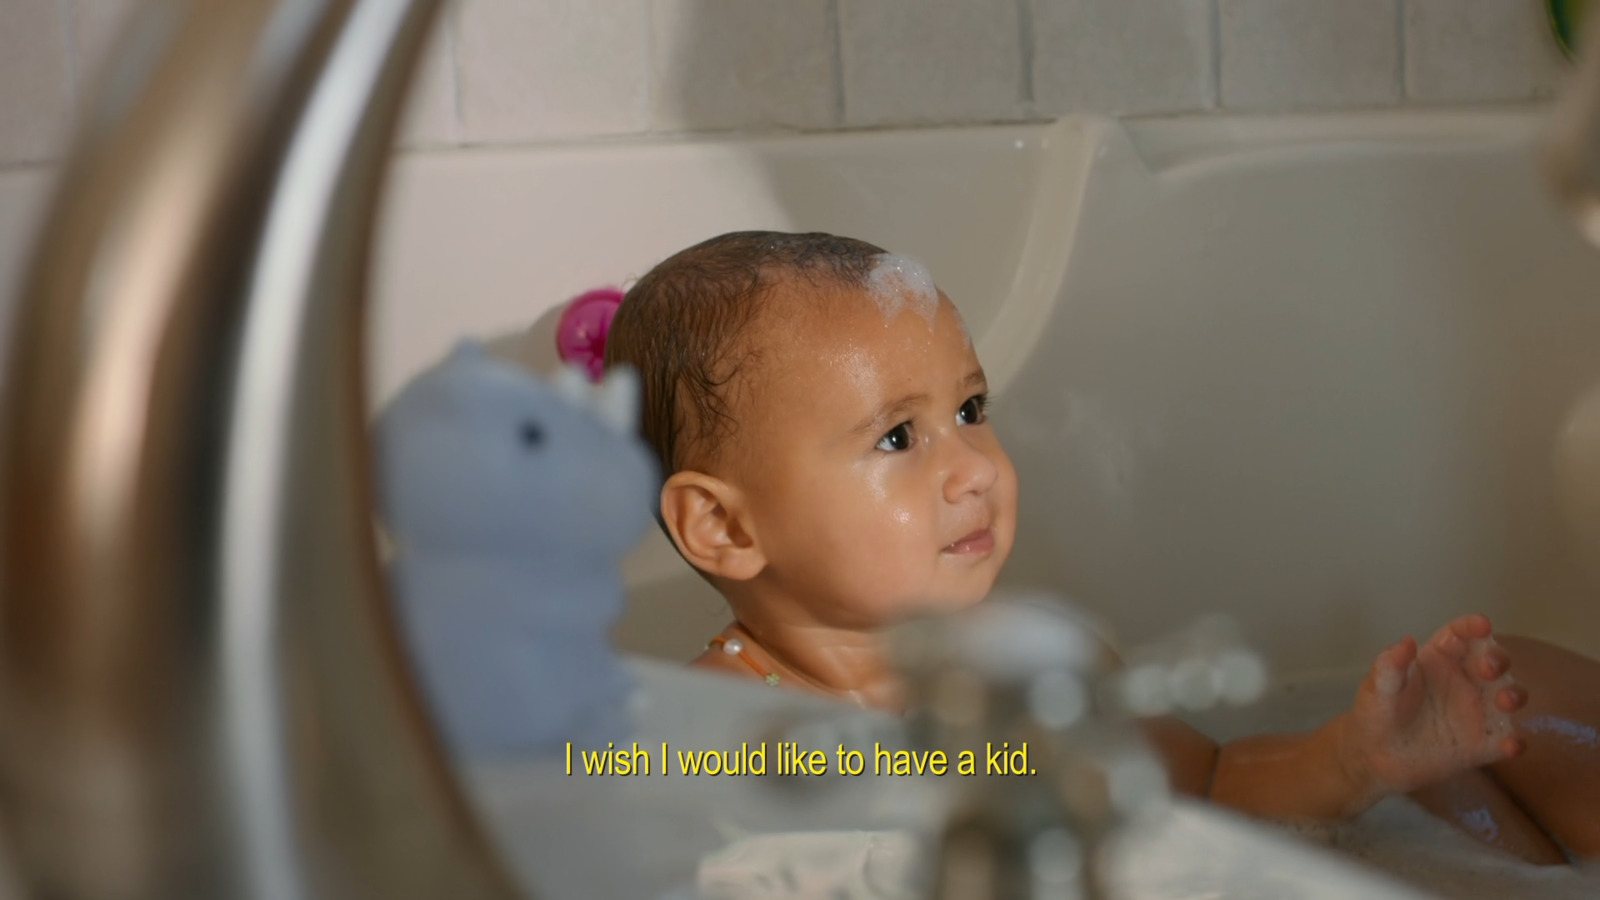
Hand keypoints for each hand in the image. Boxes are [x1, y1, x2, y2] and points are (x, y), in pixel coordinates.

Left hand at [1340, 614, 1527, 802]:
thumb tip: (1407, 641)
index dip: (1473, 627)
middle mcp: (1465, 680)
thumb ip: (1391, 665)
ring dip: (1514, 694)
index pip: (1461, 636)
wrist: (1375, 755)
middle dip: (1498, 659)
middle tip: (1488, 668)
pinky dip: (1514, 742)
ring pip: (1508, 696)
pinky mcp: (1482, 744)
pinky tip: (1512, 745)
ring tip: (1505, 701)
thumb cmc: (1377, 712)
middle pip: (1493, 661)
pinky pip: (1505, 741)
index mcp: (1440, 659)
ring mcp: (1477, 711)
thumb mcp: (1378, 687)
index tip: (1482, 625)